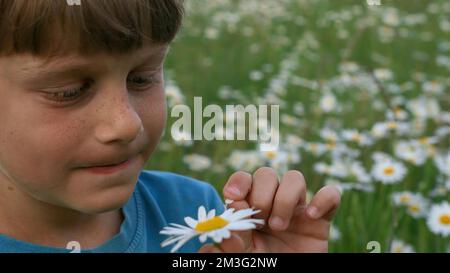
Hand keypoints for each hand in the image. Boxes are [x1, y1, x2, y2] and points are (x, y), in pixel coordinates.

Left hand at [198, 167, 340, 252]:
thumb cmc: (261, 266)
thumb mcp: (241, 258)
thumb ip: (228, 246)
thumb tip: (212, 240)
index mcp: (249, 208)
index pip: (243, 180)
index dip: (239, 182)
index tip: (234, 196)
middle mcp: (272, 203)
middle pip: (267, 174)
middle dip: (262, 194)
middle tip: (261, 220)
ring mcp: (297, 209)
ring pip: (295, 177)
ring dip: (285, 198)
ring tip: (279, 226)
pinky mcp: (321, 219)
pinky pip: (330, 194)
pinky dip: (323, 199)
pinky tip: (311, 216)